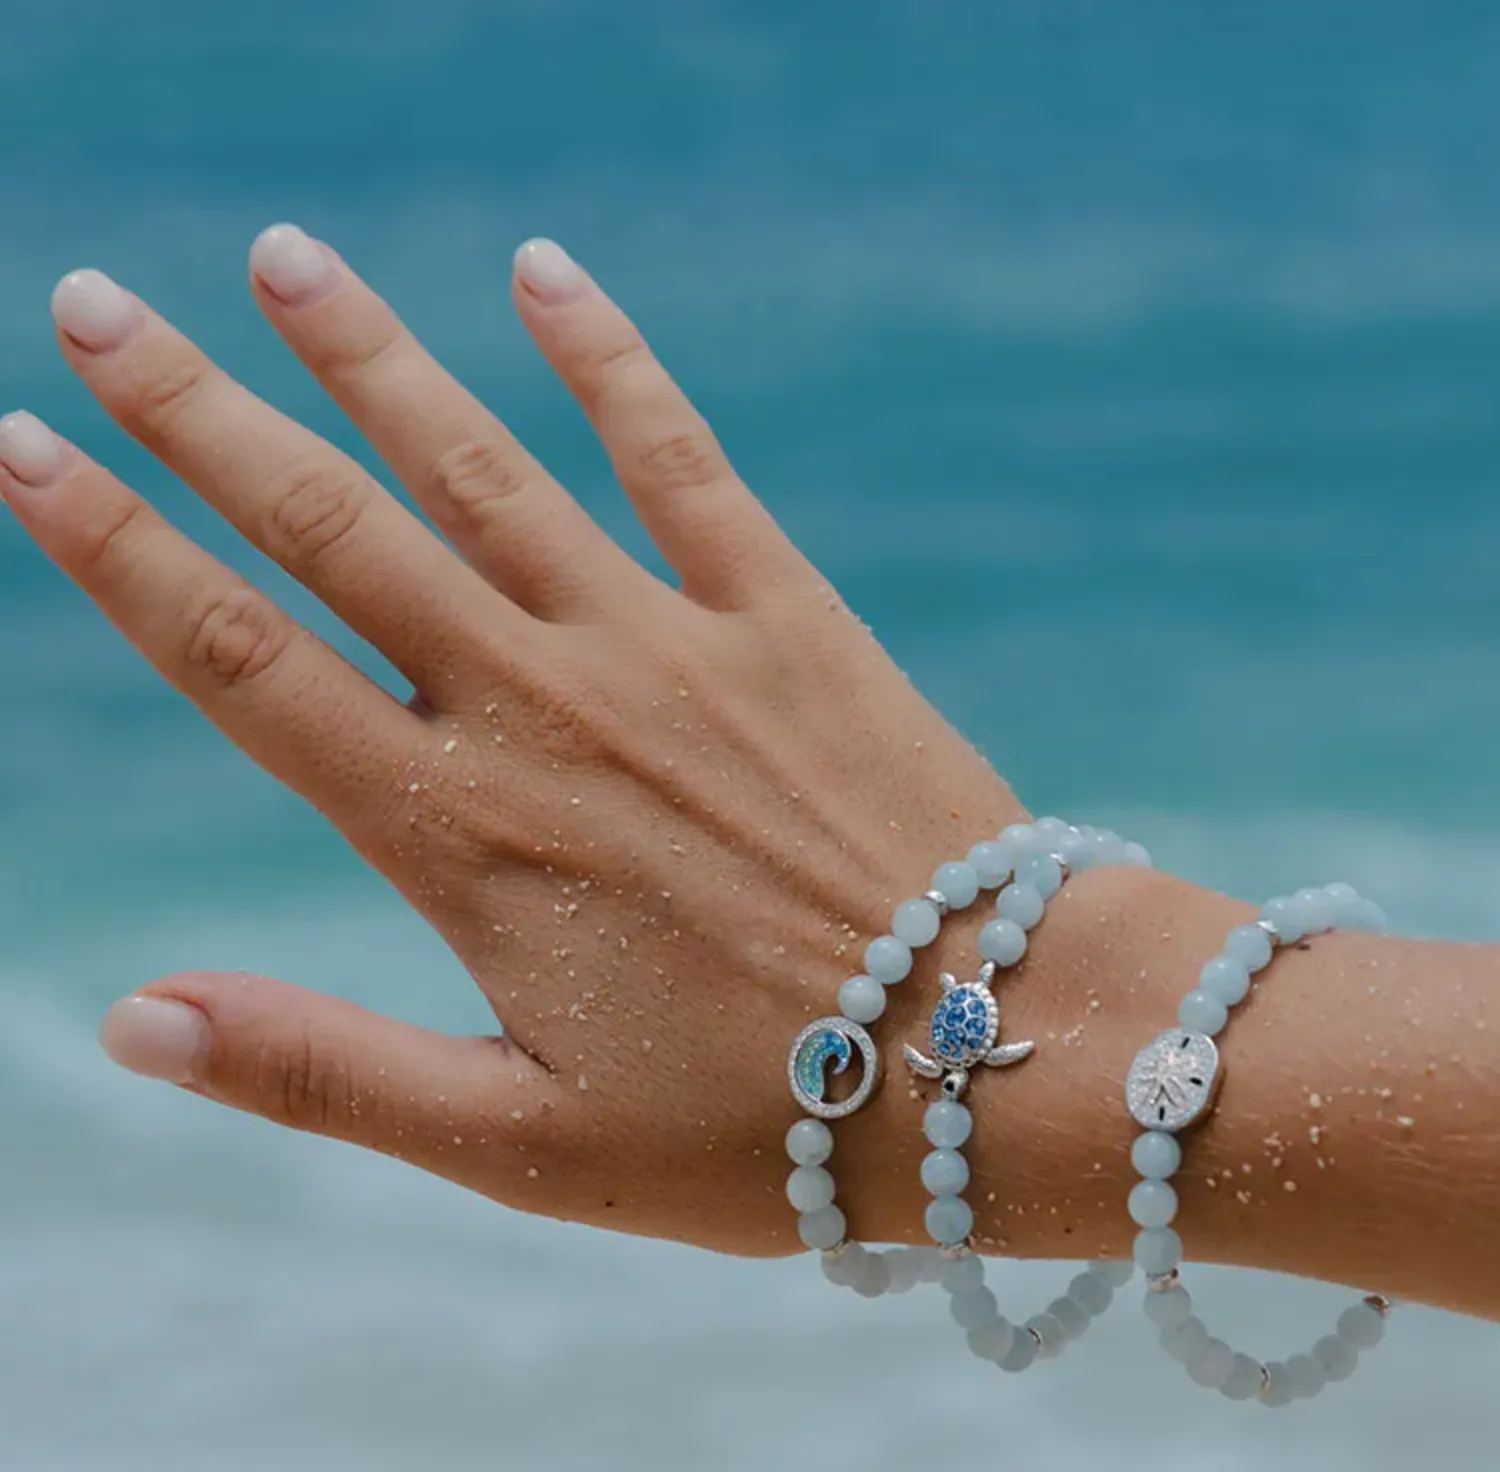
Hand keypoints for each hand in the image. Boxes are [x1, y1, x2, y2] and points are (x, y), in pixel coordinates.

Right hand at [0, 229, 1021, 1254]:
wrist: (986, 1058)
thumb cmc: (758, 1125)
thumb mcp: (518, 1142)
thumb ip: (321, 1071)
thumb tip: (128, 1020)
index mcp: (461, 837)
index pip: (241, 665)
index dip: (116, 553)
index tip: (20, 449)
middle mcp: (545, 710)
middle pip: (335, 532)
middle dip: (199, 414)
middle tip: (94, 305)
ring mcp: (668, 646)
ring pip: (483, 469)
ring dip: (372, 358)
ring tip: (283, 258)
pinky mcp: (786, 616)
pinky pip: (680, 458)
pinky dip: (607, 360)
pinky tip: (540, 270)